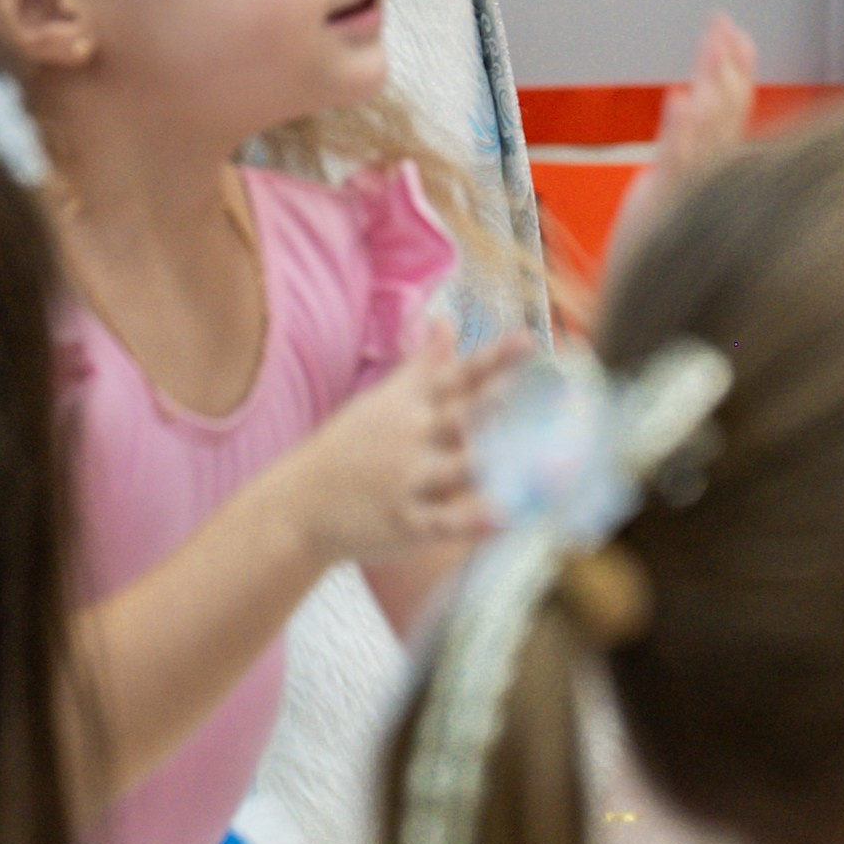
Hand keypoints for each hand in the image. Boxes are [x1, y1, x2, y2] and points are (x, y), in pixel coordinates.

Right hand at [286, 314, 522, 571]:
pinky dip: (472, 521)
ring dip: (494, 462)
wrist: (300, 503)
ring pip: (457, 468)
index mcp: (408, 404)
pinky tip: (505, 516)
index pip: (458, 375)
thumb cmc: (350, 446)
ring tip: (538, 459)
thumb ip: (422, 363)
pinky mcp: (406, 522)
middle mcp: (412, 437)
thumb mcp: (383, 398)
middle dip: (500, 401)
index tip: (531, 340)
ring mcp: (408, 480)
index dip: (495, 359)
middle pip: (462, 414)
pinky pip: (444, 522)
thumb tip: (446, 321)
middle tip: (543, 390)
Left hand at [601, 11, 758, 278]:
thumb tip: (684, 96)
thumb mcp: (666, 193)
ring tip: (716, 51)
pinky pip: (676, 163)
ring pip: (708, 135)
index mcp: (705, 177)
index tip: (736, 35)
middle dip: (727, 70)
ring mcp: (683, 195)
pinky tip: (681, 99)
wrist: (638, 326)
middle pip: (725, 118)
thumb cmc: (651, 261)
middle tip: (728, 28)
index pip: (730, 115)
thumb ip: (679, 146)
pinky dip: (679, 129)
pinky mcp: (660, 209)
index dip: (734, 73)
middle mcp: (701, 184)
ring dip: (713, 89)